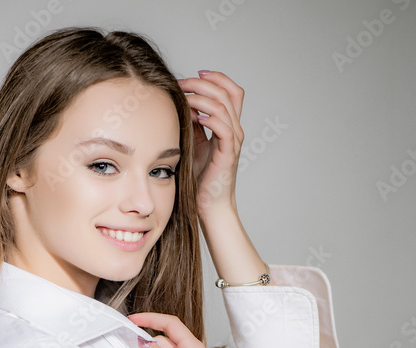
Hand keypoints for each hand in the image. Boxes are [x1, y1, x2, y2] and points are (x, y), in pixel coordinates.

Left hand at [177, 70, 245, 216]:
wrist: (209, 204)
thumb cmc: (201, 177)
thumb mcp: (194, 143)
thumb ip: (193, 123)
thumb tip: (181, 103)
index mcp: (229, 125)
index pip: (231, 91)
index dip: (216, 78)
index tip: (193, 75)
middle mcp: (235, 129)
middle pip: (228, 92)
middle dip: (204, 82)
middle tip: (182, 83)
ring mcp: (233, 141)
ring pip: (224, 106)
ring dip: (202, 97)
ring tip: (185, 97)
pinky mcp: (227, 154)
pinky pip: (223, 127)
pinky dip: (209, 117)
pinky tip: (194, 117)